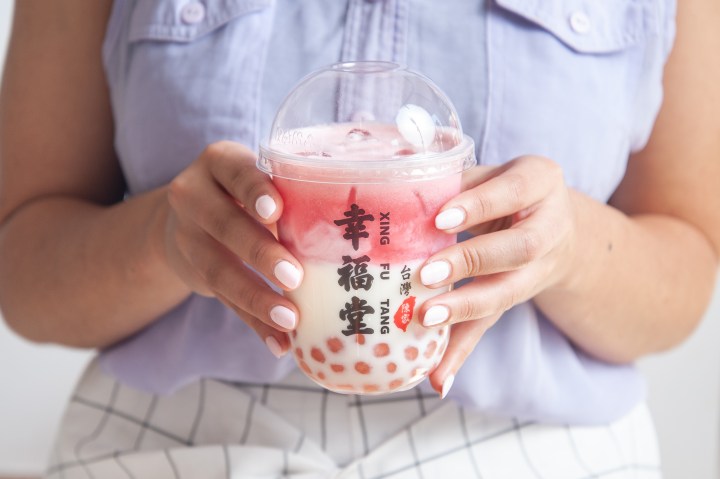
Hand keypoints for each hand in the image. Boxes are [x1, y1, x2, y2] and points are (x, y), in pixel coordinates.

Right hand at [164, 141, 302, 357]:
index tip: (276, 212)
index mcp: (219, 162)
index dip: (254, 191)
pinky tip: (278, 343)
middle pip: (224, 223)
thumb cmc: (248, 192)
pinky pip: (223, 301)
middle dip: (260, 252)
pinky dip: (254, 324)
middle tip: (294, 277)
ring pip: (218, 269)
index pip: (235, 171)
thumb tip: (355, 231)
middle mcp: (193, 196)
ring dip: (256, 298)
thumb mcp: (260, 178)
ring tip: (290, 319)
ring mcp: (187, 236)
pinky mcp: (193, 273)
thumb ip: (291, 195)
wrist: (186, 217)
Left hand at [421, 156, 576, 396]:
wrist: (558, 224)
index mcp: (540, 181)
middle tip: (427, 273)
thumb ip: (454, 181)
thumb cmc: (506, 190)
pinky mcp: (517, 298)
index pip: (513, 190)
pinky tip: (438, 378)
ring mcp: (540, 269)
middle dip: (472, 262)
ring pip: (508, 293)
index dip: (479, 205)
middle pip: (518, 249)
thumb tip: (398, 188)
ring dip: (465, 309)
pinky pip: (491, 325)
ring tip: (427, 319)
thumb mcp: (490, 173)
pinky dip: (461, 352)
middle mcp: (550, 227)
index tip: (440, 220)